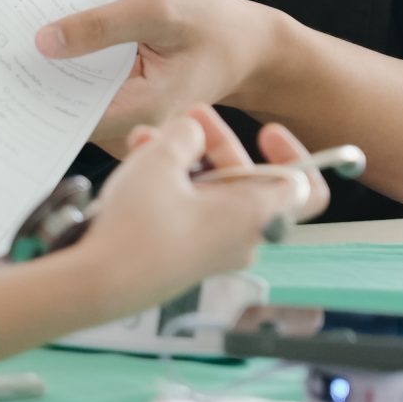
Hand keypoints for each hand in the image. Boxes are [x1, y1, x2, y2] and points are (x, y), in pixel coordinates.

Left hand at [37, 0, 284, 154]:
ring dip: (52, 73)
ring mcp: (128, 125)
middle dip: (35, 79)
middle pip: (65, 112)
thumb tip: (44, 41)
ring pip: (73, 104)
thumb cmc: (214, 26)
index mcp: (141, 111)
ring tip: (19, 38)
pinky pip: (86, 95)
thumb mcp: (158, 10)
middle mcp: (132, 130)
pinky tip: (56, 45)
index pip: (68, 115)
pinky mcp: (124, 111)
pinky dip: (72, 71)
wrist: (249, 47)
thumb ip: (101, 26)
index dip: (32, 89)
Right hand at [59, 107, 319, 317]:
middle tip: (187, 118)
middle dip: (215, 144)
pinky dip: (172, 185)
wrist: (97, 282)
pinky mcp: (186, 259)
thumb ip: (186, 134)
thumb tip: (192, 134)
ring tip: (147, 139)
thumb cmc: (137, 225)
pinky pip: (191, 213)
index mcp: (254, 215)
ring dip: (184, 160)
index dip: (293, 153)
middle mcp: (242, 238)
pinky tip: (138, 164)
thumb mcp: (162, 158)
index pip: (305, 187)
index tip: (264, 131)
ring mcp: (213, 252)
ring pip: (212, 193)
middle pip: (246, 180)